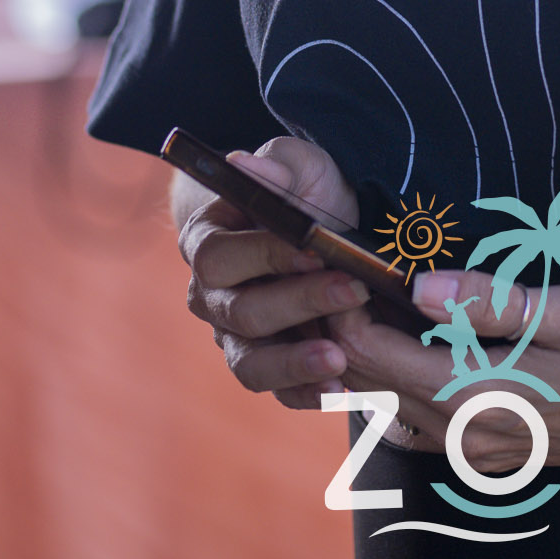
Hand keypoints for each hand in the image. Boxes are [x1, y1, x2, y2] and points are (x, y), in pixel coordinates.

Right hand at [177, 137, 372, 408]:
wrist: (326, 233)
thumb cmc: (306, 194)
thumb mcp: (301, 168)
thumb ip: (278, 166)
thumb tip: (244, 164)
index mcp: (206, 243)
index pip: (220, 256)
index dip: (266, 254)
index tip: (316, 249)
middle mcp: (211, 297)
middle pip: (240, 312)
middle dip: (299, 301)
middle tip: (353, 290)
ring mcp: (235, 338)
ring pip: (250, 363)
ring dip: (295, 363)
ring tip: (338, 361)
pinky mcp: (266, 367)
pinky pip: (277, 393)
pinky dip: (307, 394)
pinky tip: (340, 391)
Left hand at [331, 270, 559, 472]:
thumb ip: (491, 302)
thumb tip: (421, 286)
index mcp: (476, 396)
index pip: (378, 357)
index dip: (345, 313)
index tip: (335, 270)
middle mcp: (464, 435)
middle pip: (373, 385)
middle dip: (347, 334)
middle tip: (338, 280)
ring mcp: (475, 452)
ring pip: (390, 408)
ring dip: (369, 362)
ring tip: (366, 308)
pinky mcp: (488, 457)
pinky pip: (418, 426)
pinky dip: (399, 389)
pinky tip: (410, 354)